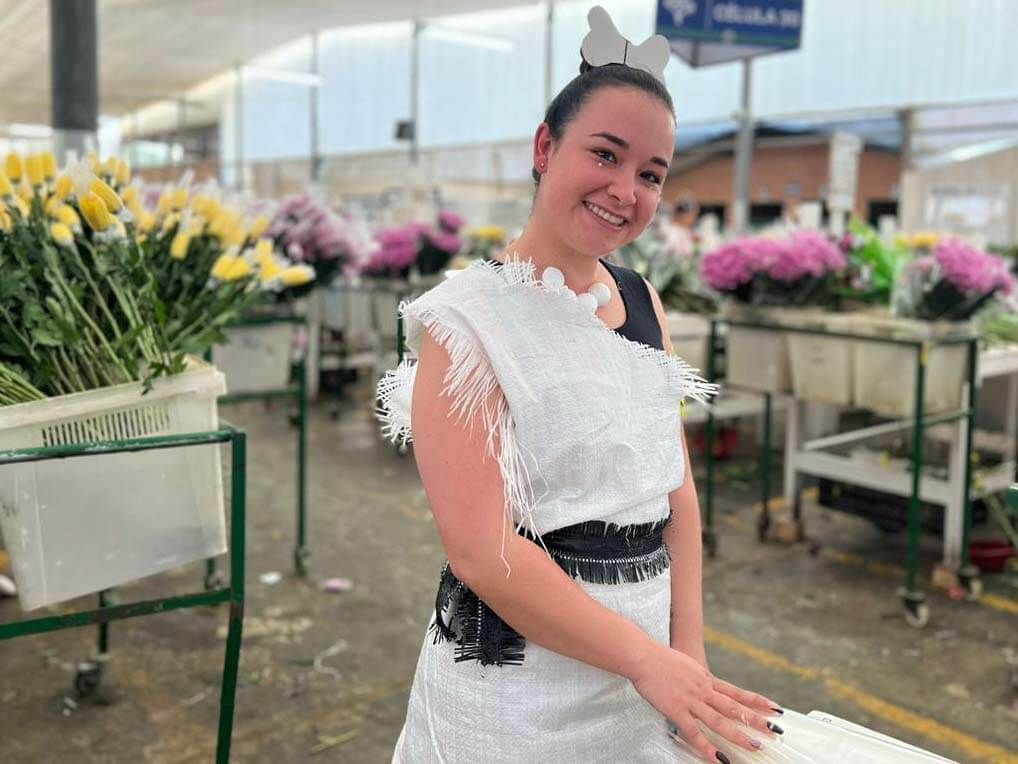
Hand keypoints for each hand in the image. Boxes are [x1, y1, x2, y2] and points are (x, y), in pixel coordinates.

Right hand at [629, 644, 780, 762]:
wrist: (643, 656)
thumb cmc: (660, 659)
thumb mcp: (686, 665)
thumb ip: (697, 678)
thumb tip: (704, 684)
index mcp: (706, 679)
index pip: (737, 692)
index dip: (757, 701)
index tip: (774, 708)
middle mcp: (703, 690)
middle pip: (734, 707)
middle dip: (756, 720)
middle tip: (774, 731)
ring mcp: (691, 701)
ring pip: (719, 721)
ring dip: (738, 735)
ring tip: (755, 747)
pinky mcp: (676, 710)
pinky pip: (694, 732)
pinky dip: (706, 747)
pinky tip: (717, 759)